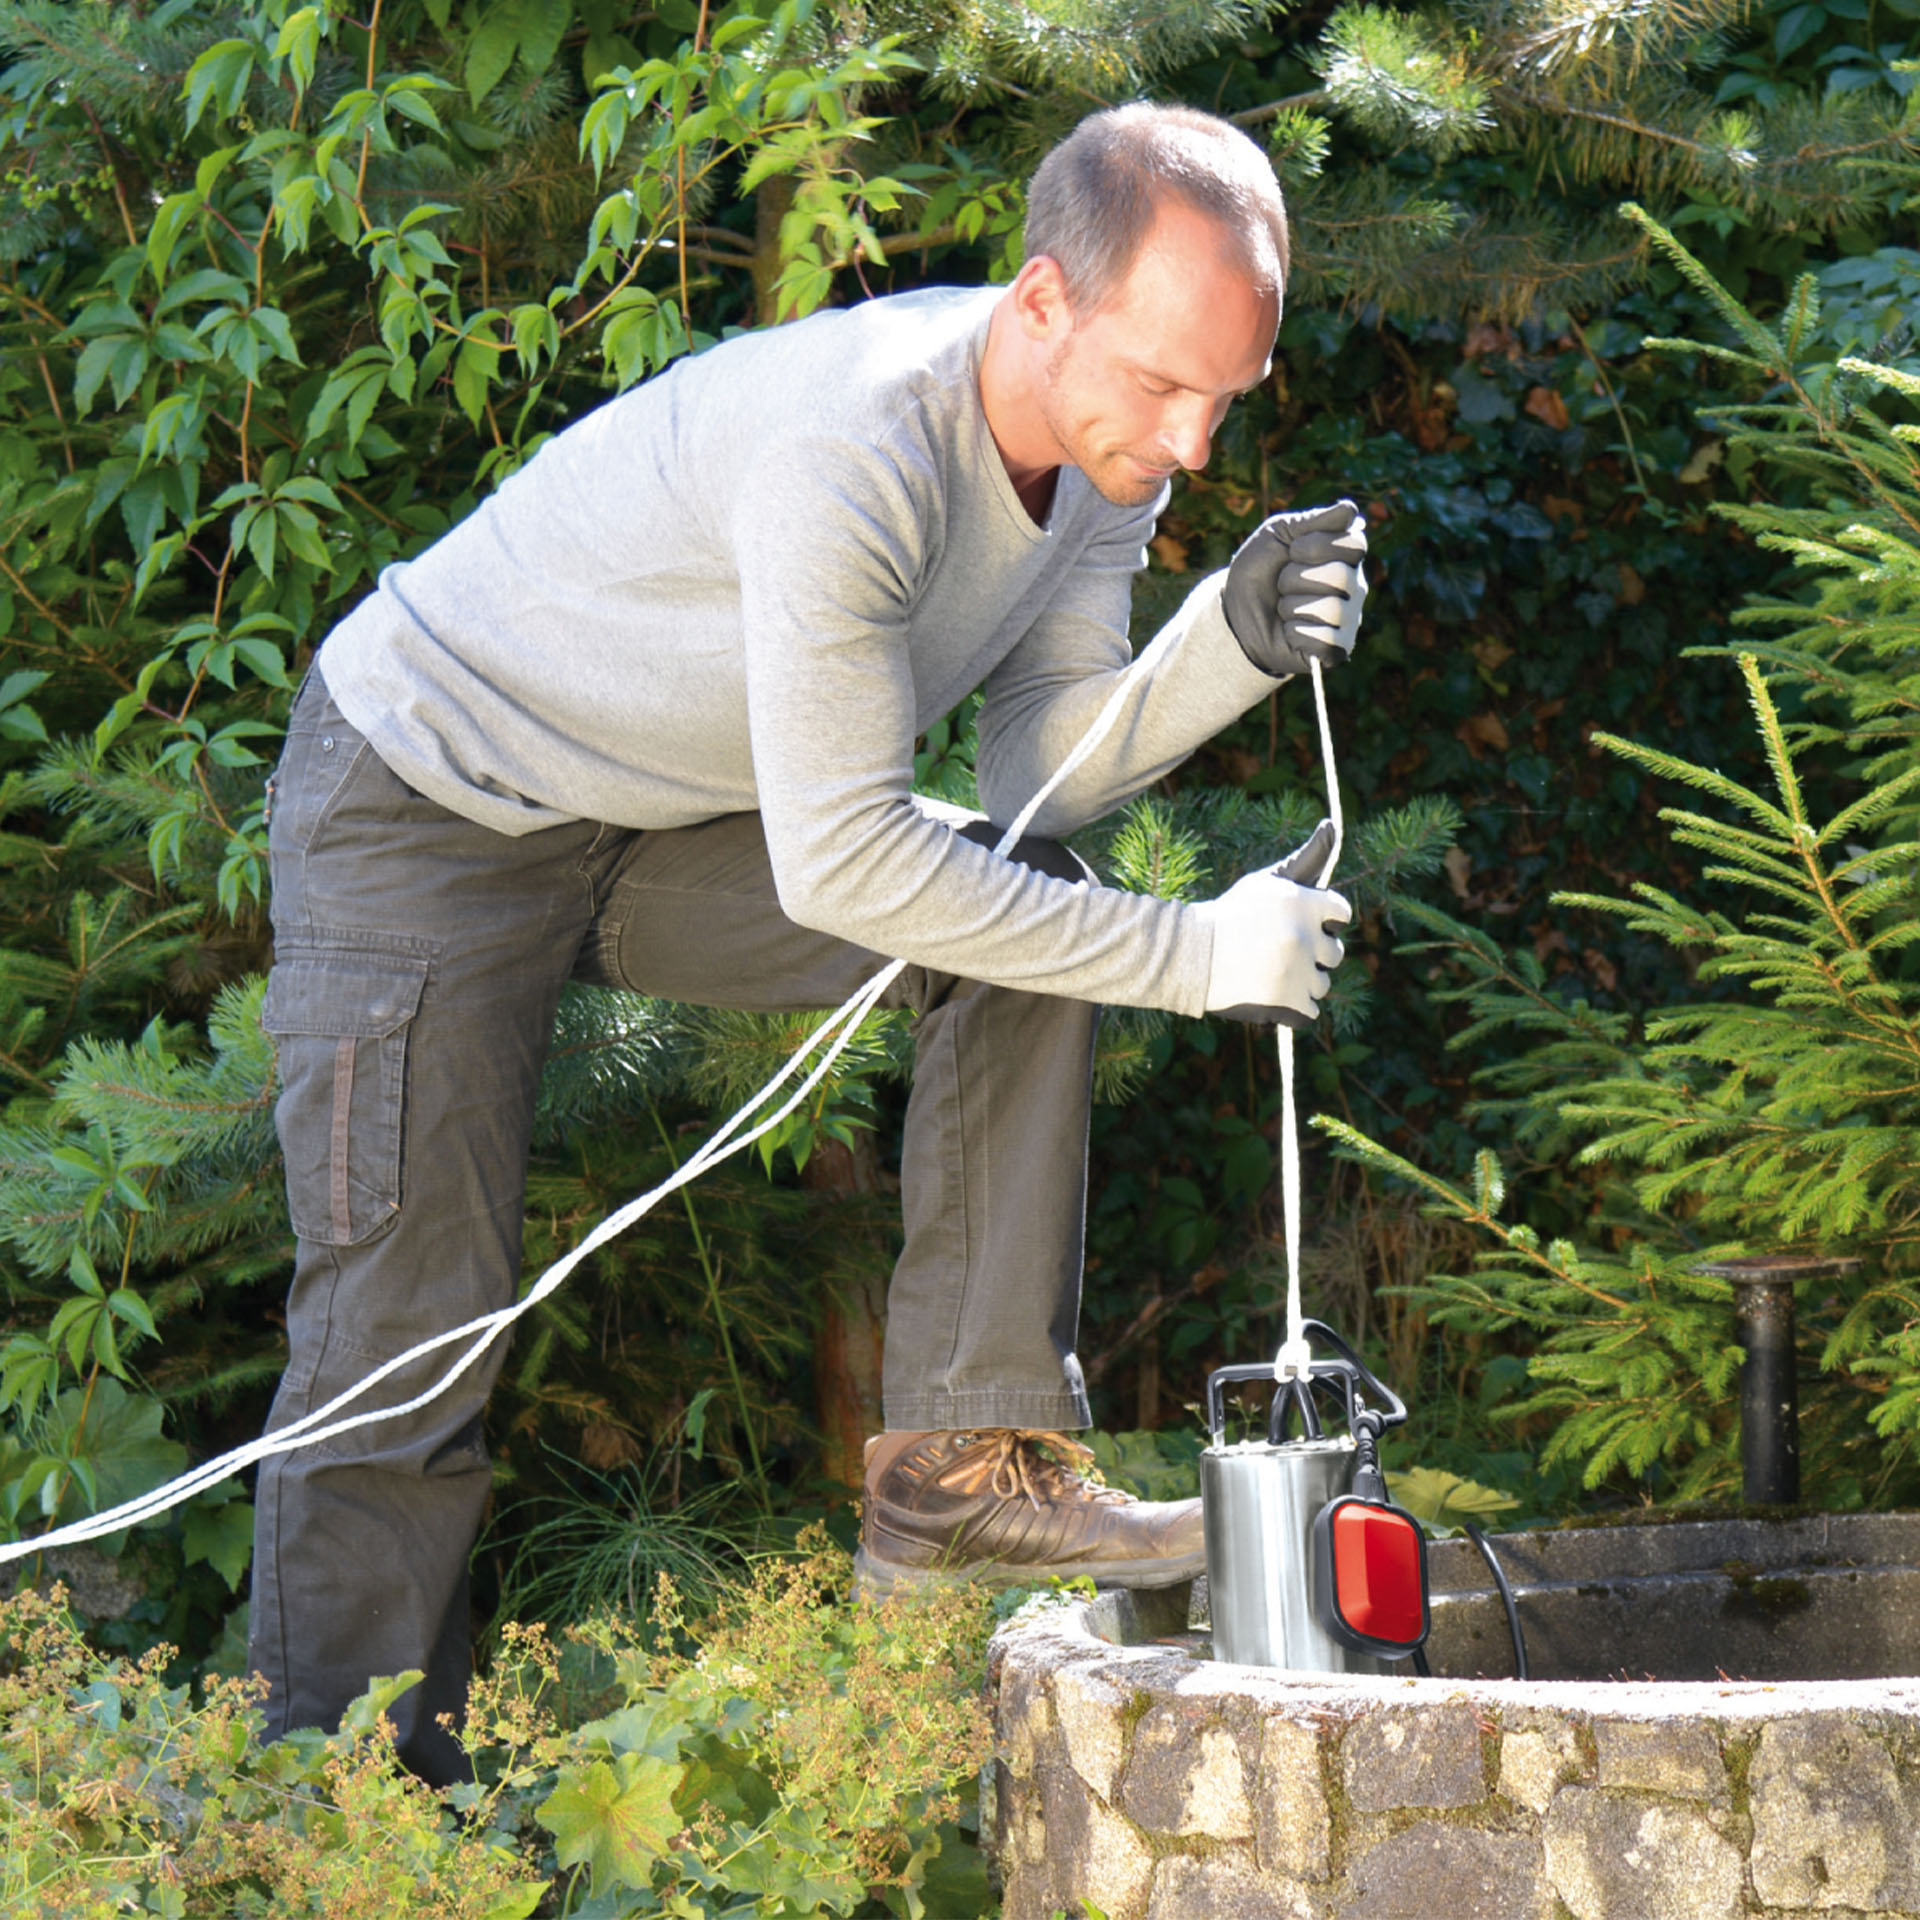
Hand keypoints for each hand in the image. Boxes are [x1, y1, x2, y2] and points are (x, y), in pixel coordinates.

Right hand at [1194, 821, 1349, 1028]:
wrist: (1191, 954)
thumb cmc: (1232, 915)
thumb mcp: (1267, 882)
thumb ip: (1306, 858)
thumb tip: (1332, 825)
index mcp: (1304, 903)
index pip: (1341, 914)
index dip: (1322, 920)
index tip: (1296, 925)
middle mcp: (1305, 937)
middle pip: (1335, 953)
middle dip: (1311, 953)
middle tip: (1275, 950)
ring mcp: (1298, 973)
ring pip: (1322, 984)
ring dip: (1301, 981)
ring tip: (1267, 971)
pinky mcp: (1288, 1002)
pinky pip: (1310, 1011)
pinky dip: (1293, 1007)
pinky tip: (1268, 992)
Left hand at [1221, 501, 1368, 678]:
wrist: (1235, 615)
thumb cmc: (1258, 571)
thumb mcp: (1276, 535)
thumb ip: (1312, 522)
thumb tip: (1350, 509)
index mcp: (1345, 556)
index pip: (1355, 544)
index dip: (1317, 546)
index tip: (1292, 551)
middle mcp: (1354, 587)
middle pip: (1341, 576)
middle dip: (1296, 578)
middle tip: (1281, 584)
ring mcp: (1348, 619)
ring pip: (1333, 609)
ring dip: (1293, 607)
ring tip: (1283, 608)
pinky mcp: (1337, 650)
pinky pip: (1327, 641)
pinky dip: (1297, 634)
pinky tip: (1289, 631)